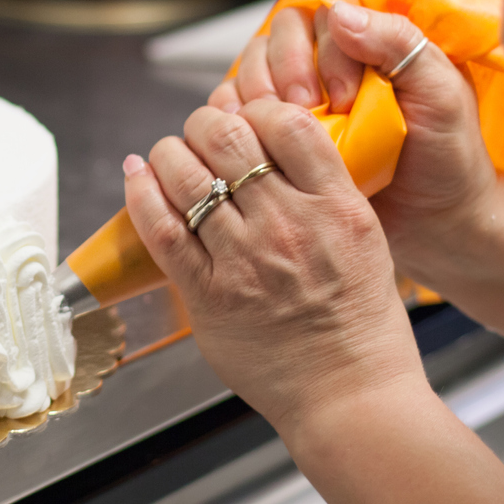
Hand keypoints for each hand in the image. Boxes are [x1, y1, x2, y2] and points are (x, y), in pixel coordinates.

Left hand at [122, 99, 421, 436]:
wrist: (349, 396)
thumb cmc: (361, 324)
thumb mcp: (365, 238)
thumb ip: (325, 192)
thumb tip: (278, 151)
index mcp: (336, 205)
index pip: (285, 120)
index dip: (256, 107)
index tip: (247, 118)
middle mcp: (288, 224)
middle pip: (226, 136)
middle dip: (204, 124)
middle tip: (201, 134)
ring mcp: (245, 259)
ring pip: (184, 174)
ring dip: (167, 153)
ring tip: (168, 157)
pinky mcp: (208, 294)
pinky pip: (160, 229)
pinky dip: (141, 194)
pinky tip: (137, 177)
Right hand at [213, 0, 499, 273]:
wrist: (436, 222)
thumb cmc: (446, 155)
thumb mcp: (440, 92)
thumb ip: (399, 43)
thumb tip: (340, 14)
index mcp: (369, 43)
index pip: (325, 16)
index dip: (323, 52)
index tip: (345, 98)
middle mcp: (328, 63)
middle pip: (280, 36)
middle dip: (286, 71)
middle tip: (307, 111)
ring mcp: (298, 98)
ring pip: (252, 67)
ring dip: (258, 95)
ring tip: (280, 132)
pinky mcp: (276, 133)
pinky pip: (238, 110)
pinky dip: (237, 120)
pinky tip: (254, 141)